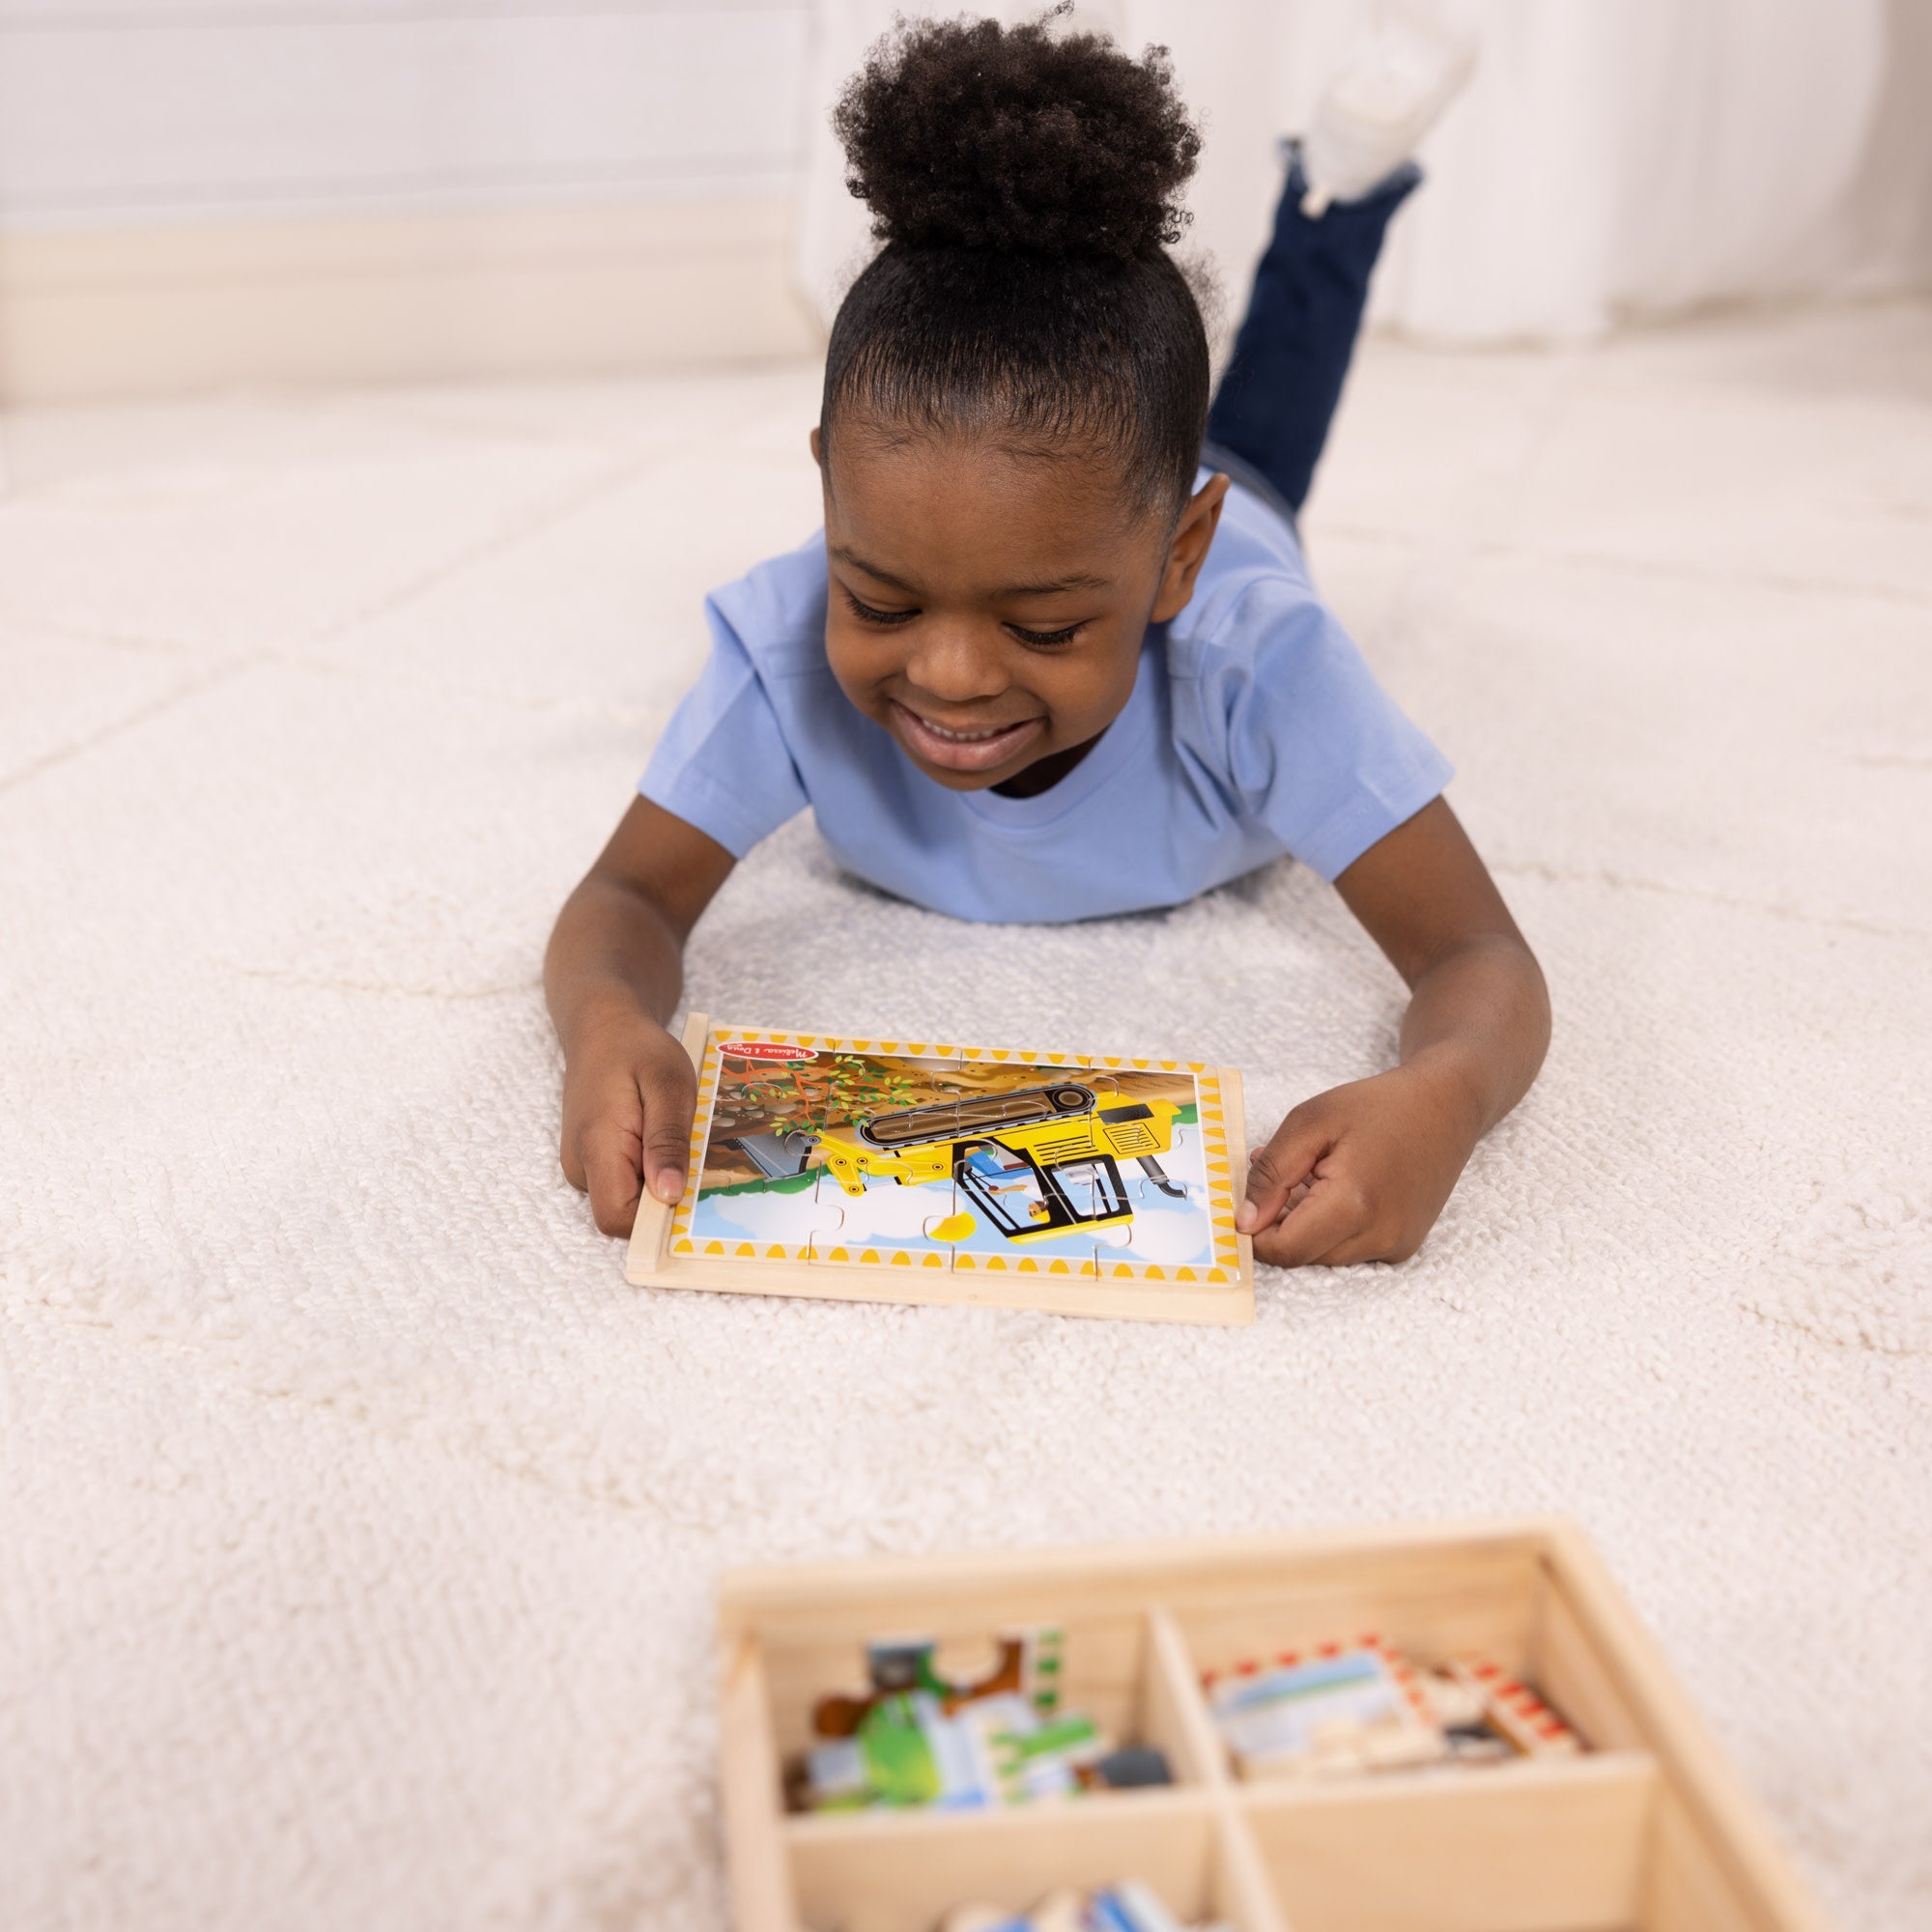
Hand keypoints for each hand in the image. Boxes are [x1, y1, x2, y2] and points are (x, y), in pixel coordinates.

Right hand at [558, 1007, 697, 1236]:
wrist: (602, 1027)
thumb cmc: (637, 1049)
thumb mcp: (669, 1084)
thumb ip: (668, 1140)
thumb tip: (669, 1195)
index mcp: (596, 1147)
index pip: (617, 1217)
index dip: (655, 1216)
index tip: (688, 1186)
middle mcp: (581, 1165)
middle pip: (623, 1214)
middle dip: (661, 1196)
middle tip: (686, 1149)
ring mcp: (583, 1164)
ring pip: (626, 1199)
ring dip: (657, 1179)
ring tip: (670, 1134)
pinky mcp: (591, 1160)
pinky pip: (624, 1183)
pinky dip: (648, 1170)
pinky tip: (659, 1136)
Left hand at [1234, 1059, 1479, 1266]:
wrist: (1447, 1106)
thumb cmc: (1378, 1106)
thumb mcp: (1310, 1121)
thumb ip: (1271, 1173)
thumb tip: (1245, 1221)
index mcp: (1354, 1204)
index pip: (1284, 1250)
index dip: (1256, 1230)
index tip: (1249, 1199)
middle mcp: (1379, 1236)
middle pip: (1302, 1255)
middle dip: (1280, 1222)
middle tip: (1285, 1173)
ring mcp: (1396, 1245)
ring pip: (1324, 1255)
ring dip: (1306, 1225)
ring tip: (1314, 1174)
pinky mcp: (1404, 1245)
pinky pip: (1350, 1250)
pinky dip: (1333, 1226)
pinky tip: (1339, 1187)